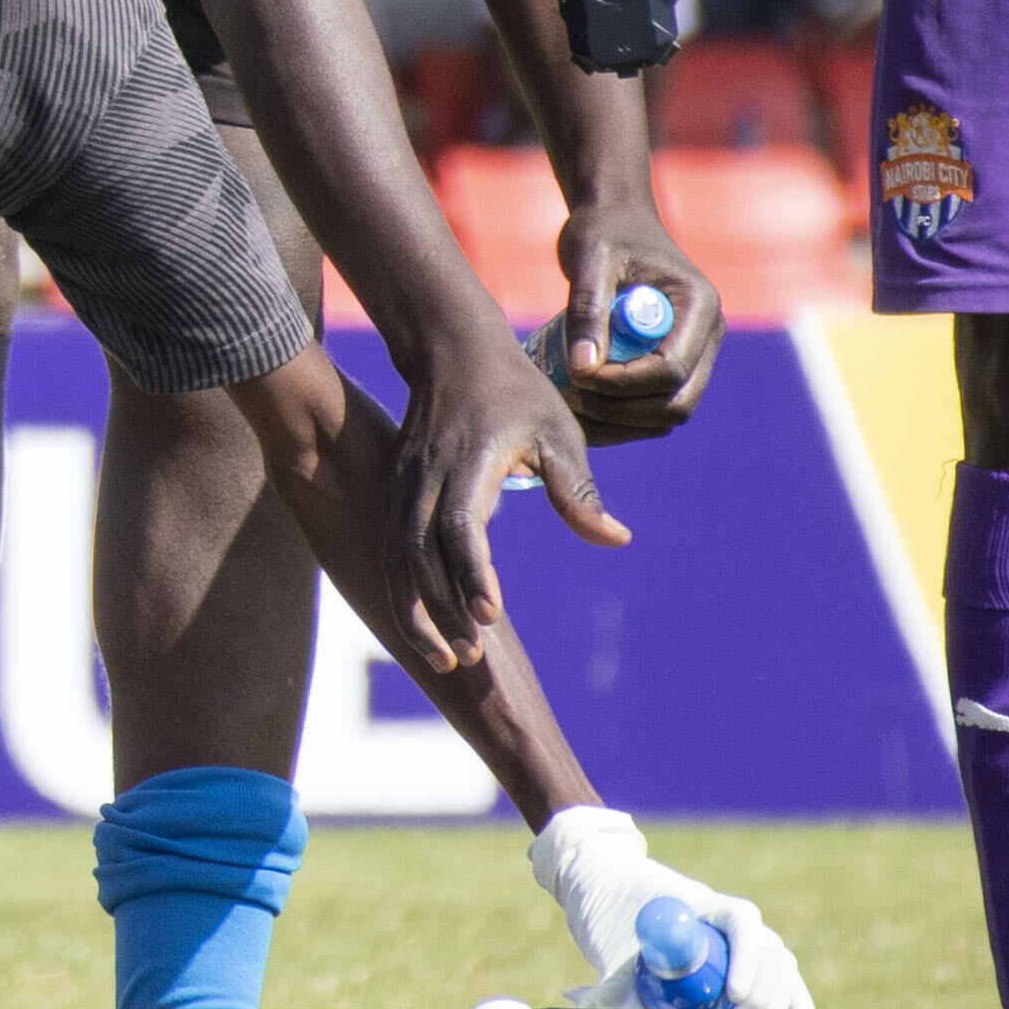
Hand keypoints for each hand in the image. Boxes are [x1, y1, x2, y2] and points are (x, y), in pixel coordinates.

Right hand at [396, 327, 634, 645]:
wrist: (452, 349)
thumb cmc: (516, 391)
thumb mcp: (557, 432)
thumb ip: (578, 492)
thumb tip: (616, 540)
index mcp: (467, 465)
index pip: (461, 529)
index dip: (472, 575)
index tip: (490, 614)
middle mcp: (426, 479)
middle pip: (418, 556)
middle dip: (440, 612)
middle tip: (470, 657)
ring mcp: (404, 486)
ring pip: (397, 560)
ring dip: (416, 612)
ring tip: (447, 659)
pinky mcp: (395, 493)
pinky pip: (391, 552)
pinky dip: (404, 593)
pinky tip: (425, 627)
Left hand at [528, 804, 816, 1008]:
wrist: (601, 884)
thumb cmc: (605, 910)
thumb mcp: (609, 949)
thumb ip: (619, 990)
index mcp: (700, 904)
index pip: (742, 921)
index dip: (747, 958)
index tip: (732, 995)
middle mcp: (727, 920)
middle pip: (769, 952)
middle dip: (762, 999)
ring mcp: (738, 939)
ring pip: (778, 966)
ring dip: (773, 1006)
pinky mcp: (741, 961)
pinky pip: (777, 976)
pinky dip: (791, 999)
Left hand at [545, 196, 720, 441]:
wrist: (615, 220)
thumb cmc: (603, 232)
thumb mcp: (589, 259)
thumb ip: (587, 310)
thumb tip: (583, 369)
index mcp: (699, 305)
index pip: (672, 368)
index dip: (623, 383)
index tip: (577, 373)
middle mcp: (707, 335)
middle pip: (677, 402)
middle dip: (622, 411)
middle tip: (570, 397)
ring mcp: (694, 353)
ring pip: (668, 413)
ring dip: (621, 422)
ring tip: (570, 404)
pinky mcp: (673, 364)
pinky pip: (655, 408)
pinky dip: (621, 418)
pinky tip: (580, 407)